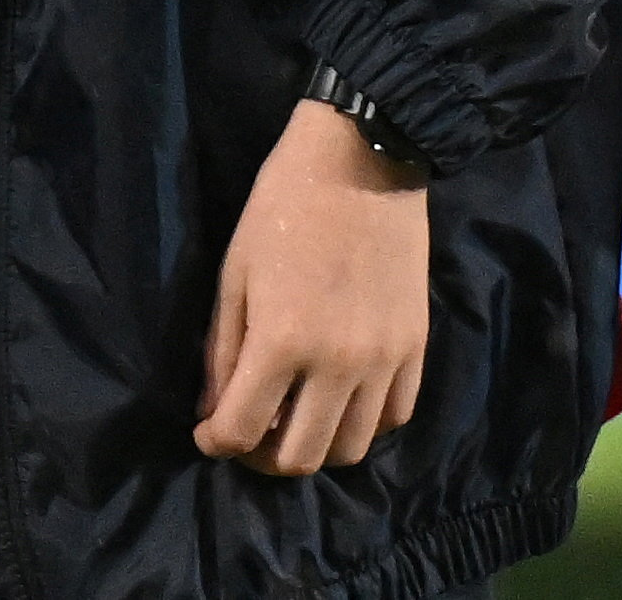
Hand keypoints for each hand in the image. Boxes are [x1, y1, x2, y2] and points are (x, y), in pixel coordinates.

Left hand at [191, 99, 429, 480]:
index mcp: (282, 341)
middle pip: (300, 458)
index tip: (207, 433)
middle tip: (249, 432)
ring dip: (315, 445)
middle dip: (262, 456)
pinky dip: (362, 424)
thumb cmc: (282, 208)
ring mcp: (383, 361)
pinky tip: (339, 401)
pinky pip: (393, 418)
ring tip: (295, 419)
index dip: (216, 442)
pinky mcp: (415, 349)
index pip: (243, 430)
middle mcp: (337, 364)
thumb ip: (223, 350)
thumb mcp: (235, 273)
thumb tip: (213, 409)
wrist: (362, 164)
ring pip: (350, 449)